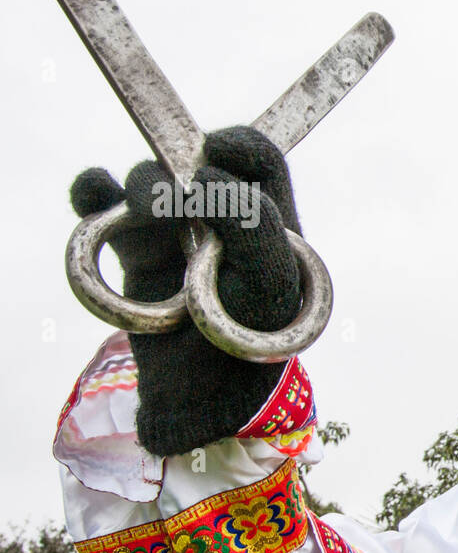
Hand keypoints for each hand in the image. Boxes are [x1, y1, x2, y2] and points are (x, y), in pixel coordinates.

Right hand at [69, 127, 305, 456]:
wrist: (206, 404)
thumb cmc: (251, 347)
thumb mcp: (270, 285)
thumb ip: (252, 226)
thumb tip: (205, 181)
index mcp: (268, 222)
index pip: (257, 160)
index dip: (238, 147)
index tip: (217, 154)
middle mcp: (222, 220)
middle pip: (196, 161)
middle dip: (182, 172)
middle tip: (174, 204)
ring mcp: (176, 234)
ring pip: (148, 181)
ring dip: (142, 189)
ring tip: (146, 219)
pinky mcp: (134, 254)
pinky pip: (103, 208)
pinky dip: (93, 194)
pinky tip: (93, 194)